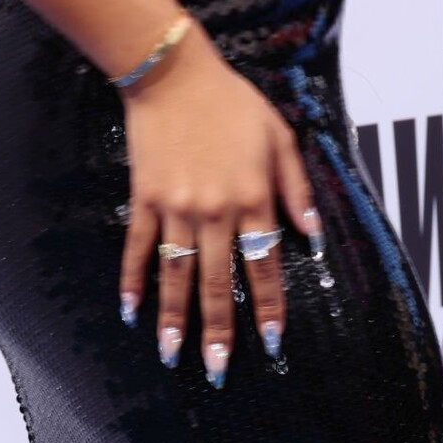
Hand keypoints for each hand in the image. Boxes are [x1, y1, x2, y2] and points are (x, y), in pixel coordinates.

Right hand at [116, 15, 324, 385]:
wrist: (173, 74)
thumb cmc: (231, 101)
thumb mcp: (278, 135)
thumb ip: (296, 186)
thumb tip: (312, 232)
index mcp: (252, 196)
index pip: (264, 264)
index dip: (268, 305)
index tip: (271, 341)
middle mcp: (215, 209)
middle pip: (218, 281)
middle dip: (218, 330)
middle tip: (217, 369)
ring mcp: (176, 206)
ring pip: (176, 273)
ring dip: (174, 316)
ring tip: (171, 354)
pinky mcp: (145, 197)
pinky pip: (138, 246)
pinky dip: (132, 278)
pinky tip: (130, 307)